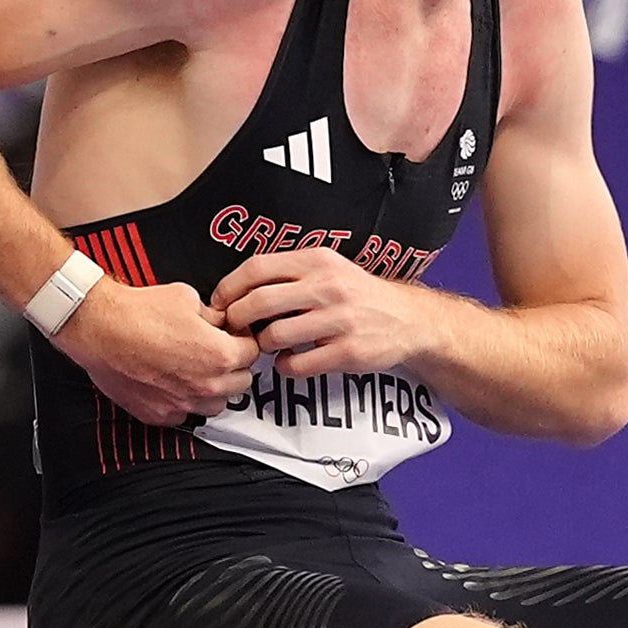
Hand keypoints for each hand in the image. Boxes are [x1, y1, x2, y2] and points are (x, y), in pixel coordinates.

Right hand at [61, 277, 259, 423]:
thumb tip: (218, 321)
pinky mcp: (160, 414)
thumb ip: (212, 315)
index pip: (252, 352)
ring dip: (213, 388)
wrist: (99, 328)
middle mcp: (205, 385)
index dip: (243, 340)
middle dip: (233, 365)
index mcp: (219, 355)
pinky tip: (172, 382)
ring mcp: (182, 403)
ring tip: (196, 369)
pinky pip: (185, 413)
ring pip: (217, 404)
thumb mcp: (187, 297)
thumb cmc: (137, 313)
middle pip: (241, 382)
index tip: (234, 336)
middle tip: (216, 351)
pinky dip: (184, 401)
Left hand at [213, 246, 434, 379]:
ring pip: (274, 335)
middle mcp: (327, 286)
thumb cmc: (359, 295)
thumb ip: (290, 272)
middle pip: (258, 302)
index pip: (256, 268)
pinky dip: (285, 367)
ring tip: (268, 345)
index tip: (219, 303)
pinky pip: (297, 364)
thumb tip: (239, 286)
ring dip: (261, 346)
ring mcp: (339, 320)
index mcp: (317, 260)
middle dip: (236, 320)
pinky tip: (290, 361)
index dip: (229, 287)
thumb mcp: (329, 268)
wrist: (408, 320)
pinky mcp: (347, 351)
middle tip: (234, 330)